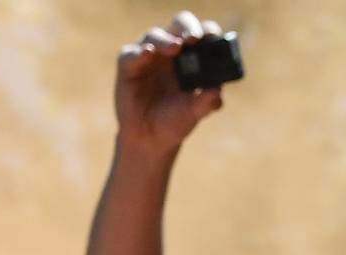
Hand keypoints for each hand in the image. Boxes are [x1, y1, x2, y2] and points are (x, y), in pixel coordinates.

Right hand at [114, 11, 227, 154]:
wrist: (150, 139)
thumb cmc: (175, 120)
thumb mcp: (195, 112)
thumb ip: (207, 101)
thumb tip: (217, 93)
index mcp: (193, 54)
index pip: (203, 32)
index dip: (208, 31)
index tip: (212, 37)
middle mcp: (171, 49)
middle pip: (179, 24)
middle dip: (187, 27)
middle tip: (194, 38)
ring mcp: (148, 56)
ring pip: (155, 35)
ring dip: (165, 40)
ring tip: (175, 48)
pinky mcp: (128, 66)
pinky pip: (131, 53)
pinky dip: (139, 52)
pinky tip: (147, 54)